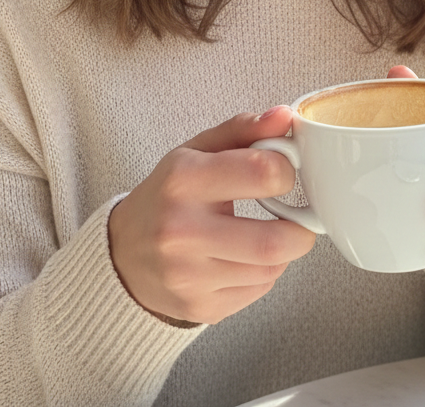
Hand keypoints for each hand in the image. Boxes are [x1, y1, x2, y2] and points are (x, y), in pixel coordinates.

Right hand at [107, 108, 315, 325]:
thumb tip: (285, 116)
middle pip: (273, 240)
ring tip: (266, 234)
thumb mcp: (196, 151)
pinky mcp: (199, 307)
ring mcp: (189, 276)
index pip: (262, 173)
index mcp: (184, 180)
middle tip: (300, 218)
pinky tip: (245, 258)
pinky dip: (264, 273)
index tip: (285, 173)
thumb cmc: (168, 195)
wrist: (122, 254)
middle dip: (301, 228)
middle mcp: (182, 231)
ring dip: (282, 251)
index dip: (287, 171)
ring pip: (270, 269)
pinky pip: (257, 291)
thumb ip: (243, 130)